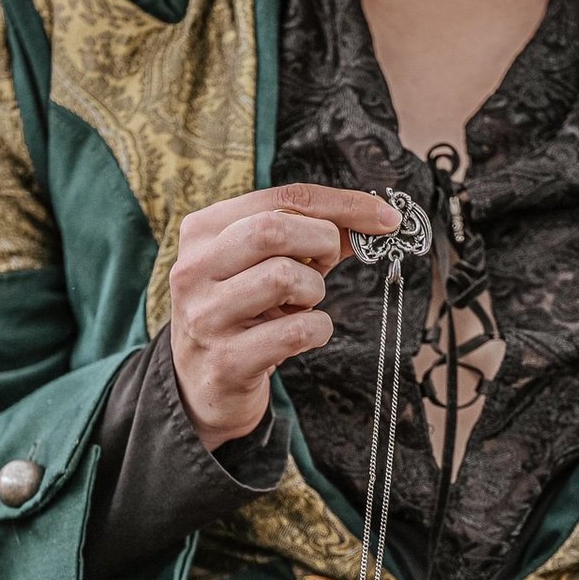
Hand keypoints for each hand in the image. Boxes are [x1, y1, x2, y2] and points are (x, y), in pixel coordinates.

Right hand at [169, 184, 399, 450]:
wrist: (202, 381)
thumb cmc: (242, 311)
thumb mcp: (262, 263)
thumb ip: (310, 235)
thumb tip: (374, 219)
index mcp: (203, 232)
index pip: (280, 198)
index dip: (341, 204)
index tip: (385, 218)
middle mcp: (194, 270)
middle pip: (273, 229)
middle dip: (321, 243)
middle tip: (327, 264)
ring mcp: (206, 316)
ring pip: (283, 277)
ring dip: (314, 291)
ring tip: (302, 305)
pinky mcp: (226, 360)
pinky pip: (296, 331)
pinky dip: (318, 329)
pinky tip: (306, 334)